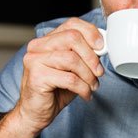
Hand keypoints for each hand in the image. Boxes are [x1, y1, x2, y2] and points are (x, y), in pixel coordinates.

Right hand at [12, 17, 104, 134]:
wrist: (35, 113)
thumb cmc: (54, 91)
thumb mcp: (72, 69)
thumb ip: (83, 55)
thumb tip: (102, 47)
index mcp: (46, 41)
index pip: (71, 24)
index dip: (90, 33)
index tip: (102, 47)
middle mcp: (37, 47)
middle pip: (72, 38)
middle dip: (91, 56)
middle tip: (99, 72)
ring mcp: (34, 60)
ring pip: (72, 59)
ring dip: (88, 75)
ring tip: (92, 85)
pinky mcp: (37, 77)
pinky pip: (69, 78)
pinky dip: (83, 88)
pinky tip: (85, 94)